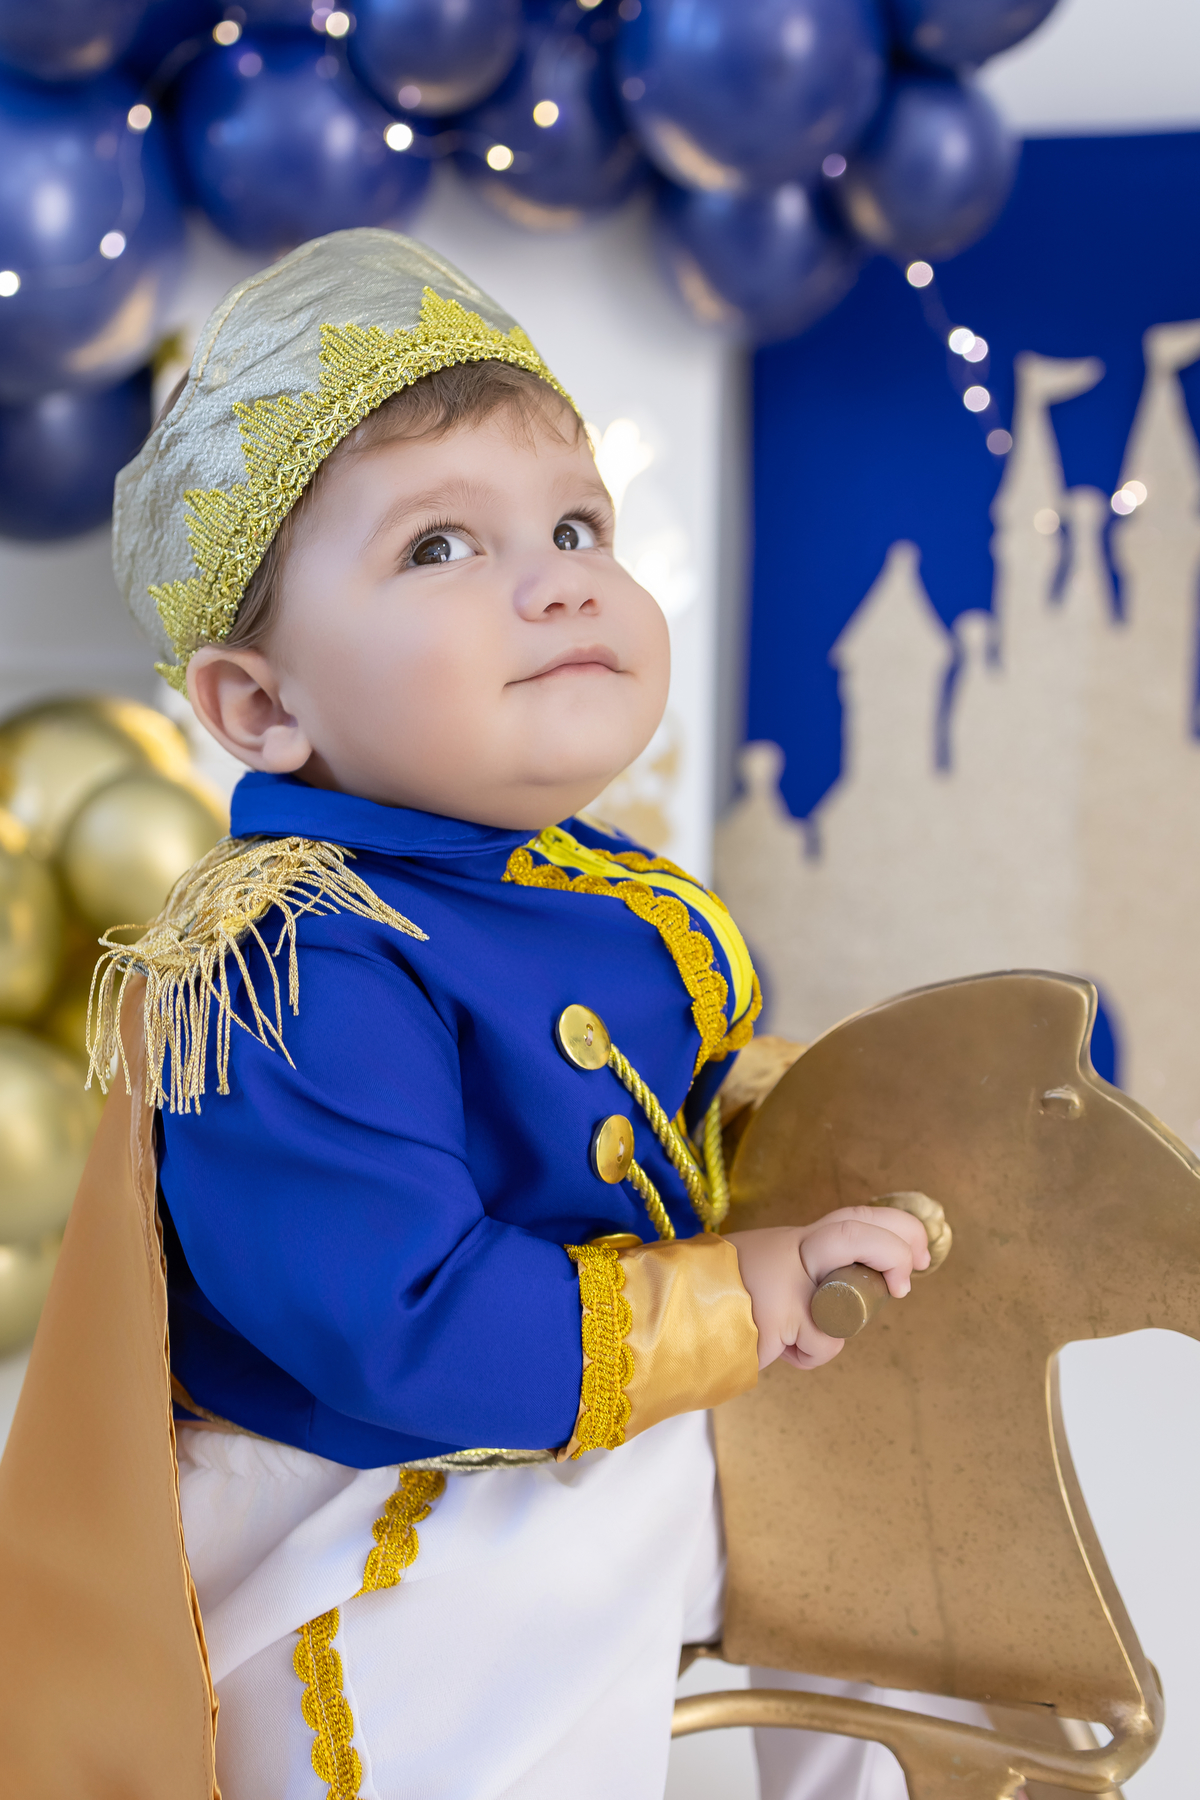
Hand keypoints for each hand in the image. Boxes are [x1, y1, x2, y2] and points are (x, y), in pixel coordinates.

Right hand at [726, 1206, 930, 1370]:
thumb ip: (806, 1273)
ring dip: (840, 1326)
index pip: (852, 1217)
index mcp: (794, 1240)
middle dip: (894, 1250)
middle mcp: (791, 1252)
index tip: (920, 1250)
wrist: (676, 1312)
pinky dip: (809, 1355)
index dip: (895, 1227)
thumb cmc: (725, 1299)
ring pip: (843, 1301)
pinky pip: (819, 1343)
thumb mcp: (769, 1272)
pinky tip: (784, 1351)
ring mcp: (785, 1283)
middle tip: (909, 1278)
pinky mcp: (778, 1316)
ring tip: (815, 1334)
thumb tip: (856, 1290)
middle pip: (853, 1232)